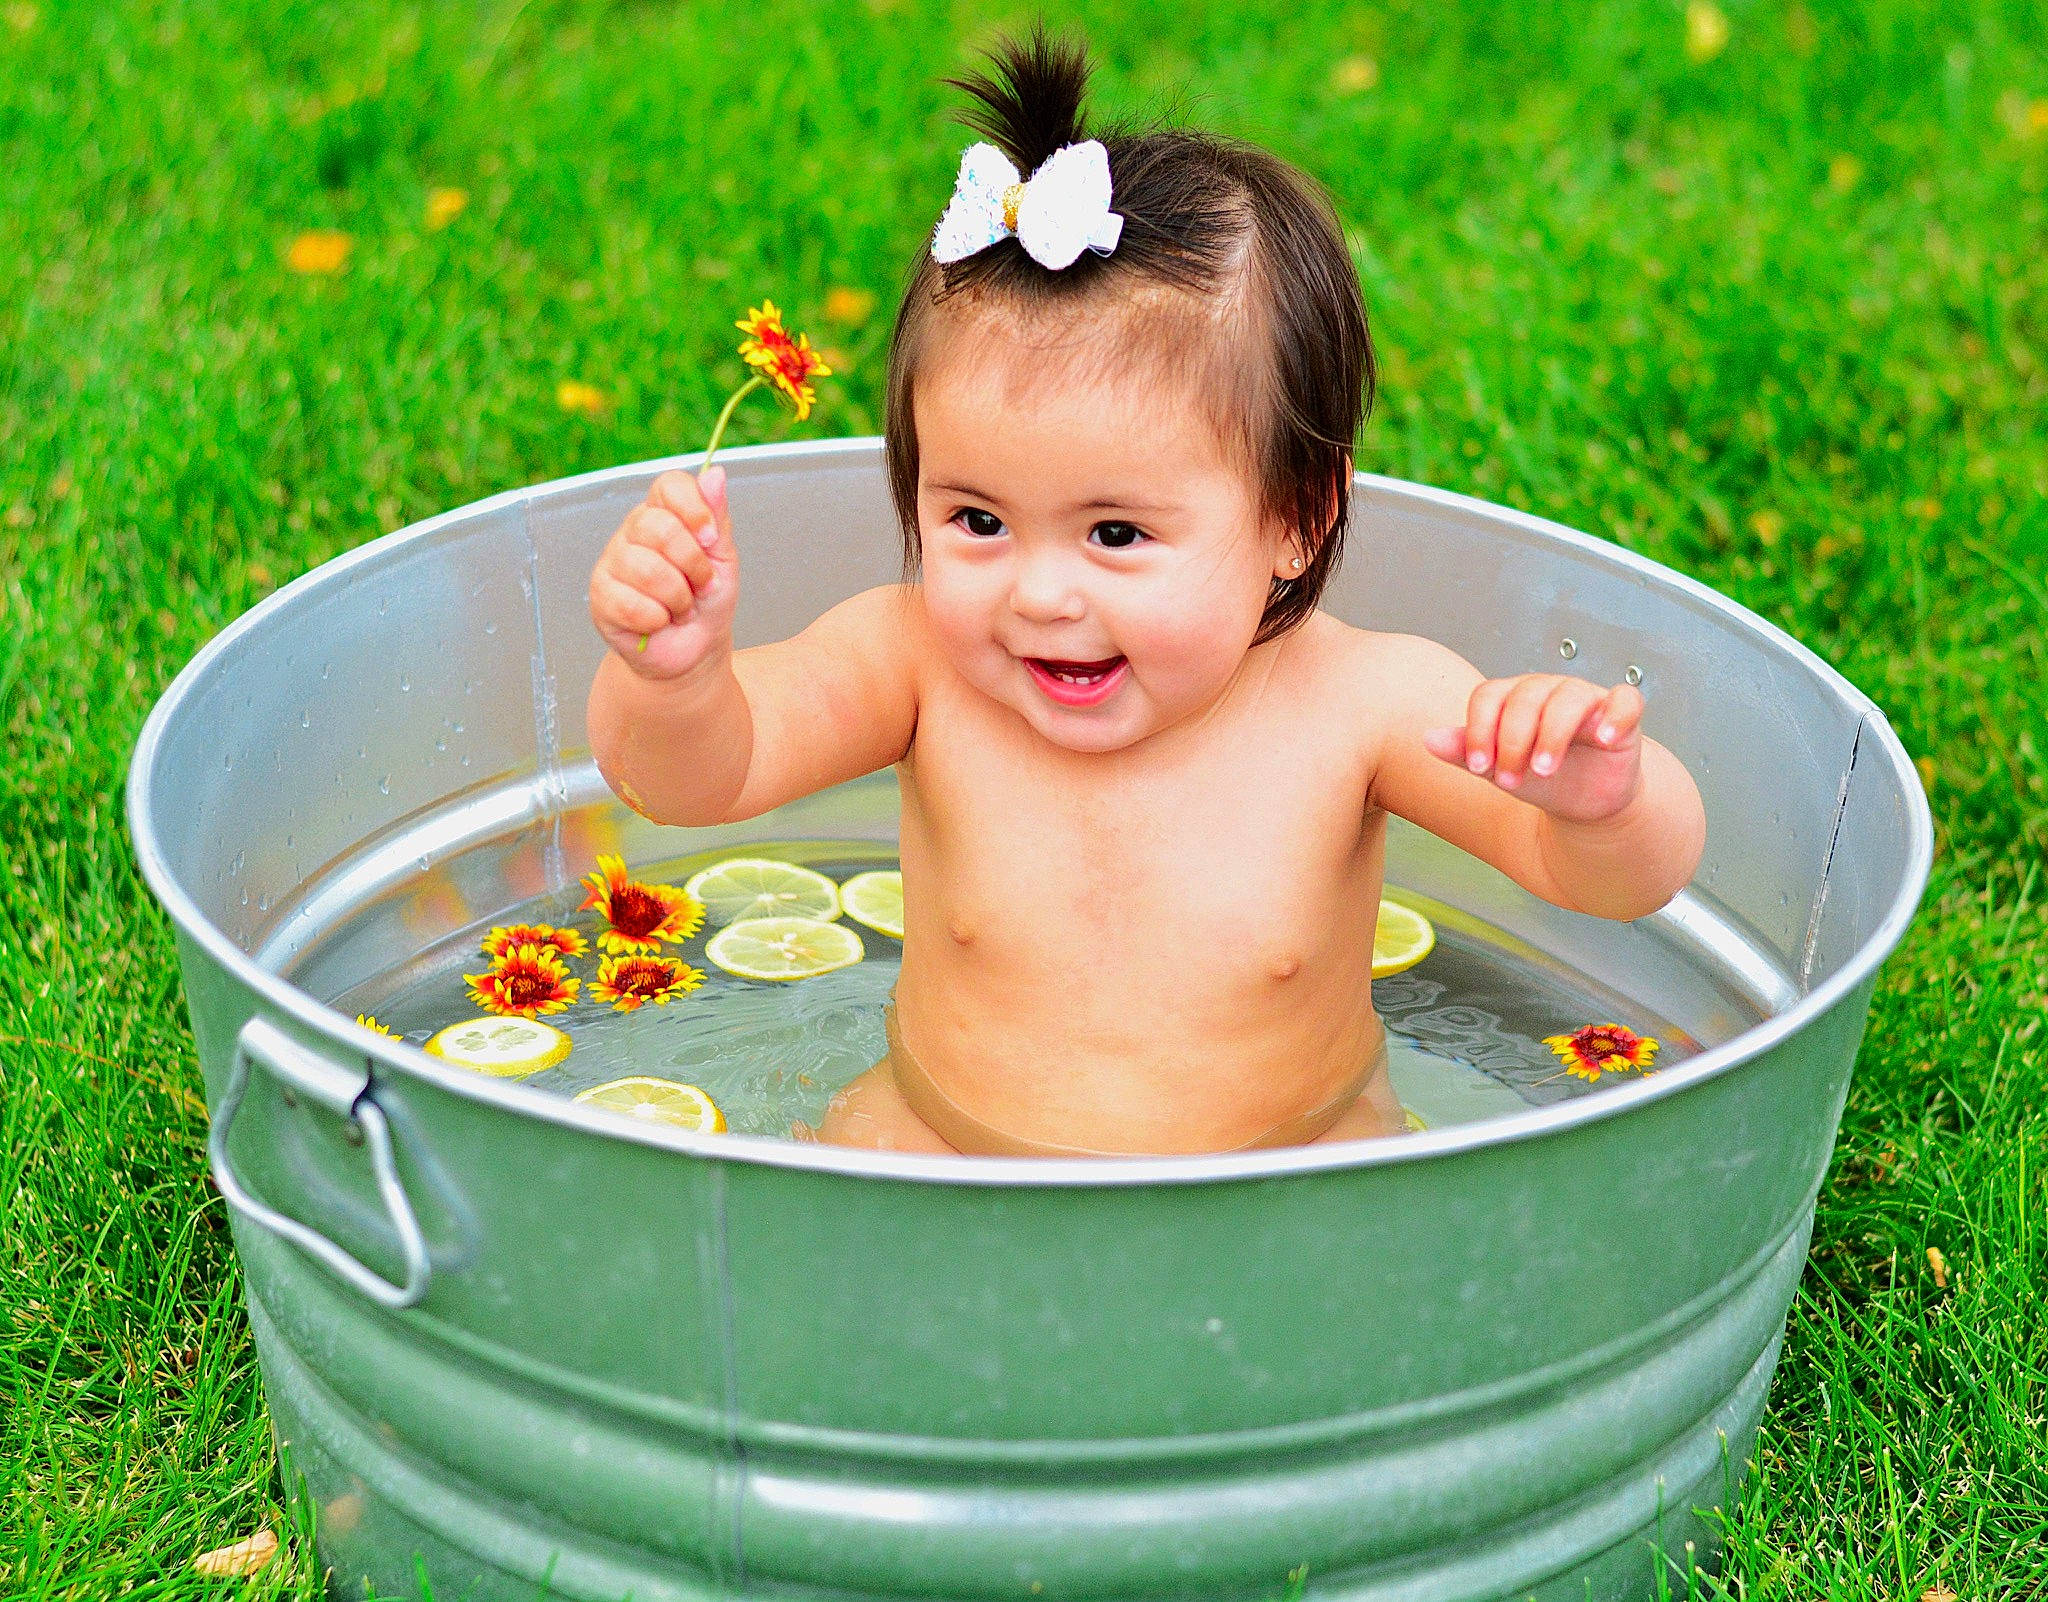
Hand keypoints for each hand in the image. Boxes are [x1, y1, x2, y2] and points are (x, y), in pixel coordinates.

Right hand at [588, 465, 738, 679]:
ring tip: (681, 608)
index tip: (711, 538)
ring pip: (648, 569)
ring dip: (678, 598)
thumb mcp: (723, 558)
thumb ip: (718, 517)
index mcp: (663, 514)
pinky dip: (658, 619)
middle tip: (701, 585)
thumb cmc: (707, 601)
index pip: (669, 485)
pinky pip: (633, 603)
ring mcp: (612, 562)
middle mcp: (633, 532)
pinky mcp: (600, 596)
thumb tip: (715, 473)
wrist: (695, 651)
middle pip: (660, 527)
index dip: (694, 509)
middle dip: (693, 565)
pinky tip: (658, 622)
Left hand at [1424, 676, 1645, 823]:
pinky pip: (1625, 701)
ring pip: (1569, 697)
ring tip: (1544, 770)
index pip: (1489, 696)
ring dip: (1553, 734)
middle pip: (1525, 697)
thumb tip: (1428, 740)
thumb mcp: (1500, 770)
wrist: (1584, 802)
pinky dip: (1616, 716)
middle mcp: (1548, 690)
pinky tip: (1604, 739)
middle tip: (1511, 780)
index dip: (1480, 731)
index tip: (1480, 769)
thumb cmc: (1540, 779)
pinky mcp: (1622, 714)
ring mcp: (1587, 698)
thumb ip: (1467, 753)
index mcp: (1513, 698)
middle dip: (1513, 741)